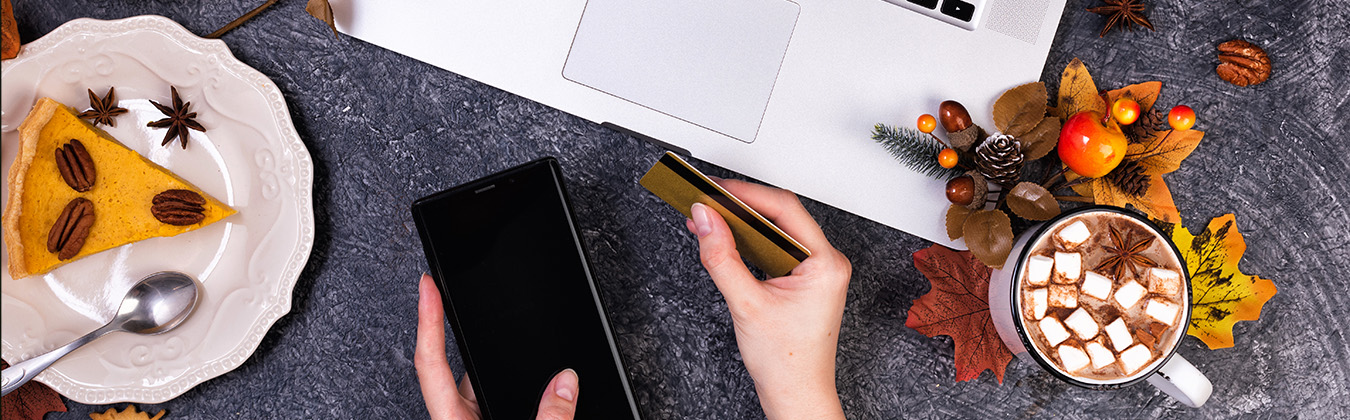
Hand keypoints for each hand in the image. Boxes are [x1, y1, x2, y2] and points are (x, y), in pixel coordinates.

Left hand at [415, 274, 580, 419]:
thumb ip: (549, 417)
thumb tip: (566, 383)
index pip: (431, 362)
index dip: (428, 320)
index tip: (428, 286)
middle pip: (452, 366)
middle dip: (456, 329)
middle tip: (454, 291)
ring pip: (476, 381)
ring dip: (491, 362)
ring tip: (510, 330)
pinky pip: (491, 395)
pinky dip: (505, 380)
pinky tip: (527, 376)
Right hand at [685, 179, 850, 419]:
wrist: (796, 394)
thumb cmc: (786, 362)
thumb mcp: (746, 305)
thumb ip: (722, 257)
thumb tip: (706, 220)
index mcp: (825, 264)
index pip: (784, 209)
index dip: (746, 194)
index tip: (716, 189)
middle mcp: (826, 263)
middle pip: (781, 215)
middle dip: (741, 205)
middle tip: (707, 200)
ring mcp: (817, 271)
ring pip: (777, 231)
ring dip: (742, 223)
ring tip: (710, 218)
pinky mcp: (804, 279)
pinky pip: (776, 248)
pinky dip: (749, 242)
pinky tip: (727, 240)